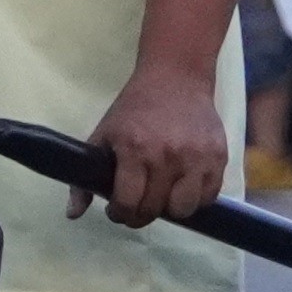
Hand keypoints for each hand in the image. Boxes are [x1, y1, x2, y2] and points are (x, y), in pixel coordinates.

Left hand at [78, 62, 227, 227]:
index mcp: (135, 150)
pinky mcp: (218, 155)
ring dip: (171, 210)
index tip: (118, 209)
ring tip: (164, 197)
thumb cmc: (135, 108)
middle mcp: (167, 156)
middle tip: (138, 204)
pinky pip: (210, 195)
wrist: (176, 78)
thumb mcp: (103, 135)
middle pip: (154, 209)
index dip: (119, 213)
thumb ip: (84, 177)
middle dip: (141, 214)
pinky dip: (197, 198)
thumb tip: (73, 214)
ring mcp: (196, 157)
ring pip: (184, 209)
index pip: (128, 202)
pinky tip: (185, 187)